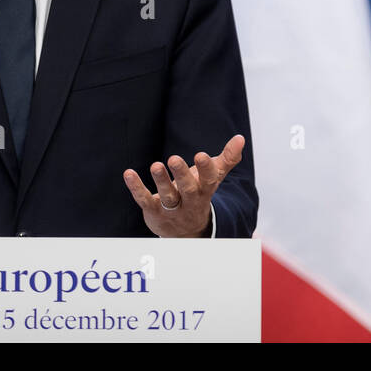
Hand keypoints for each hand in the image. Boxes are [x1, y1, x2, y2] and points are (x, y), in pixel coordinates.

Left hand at [123, 134, 244, 237]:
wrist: (185, 232)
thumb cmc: (199, 195)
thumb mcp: (213, 178)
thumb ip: (227, 159)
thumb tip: (240, 138)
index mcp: (205, 191)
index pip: (208, 181)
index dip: (205, 169)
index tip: (202, 155)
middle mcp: (189, 202)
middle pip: (188, 190)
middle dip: (181, 175)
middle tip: (174, 158)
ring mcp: (171, 209)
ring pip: (168, 197)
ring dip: (161, 181)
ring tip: (156, 165)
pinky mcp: (154, 212)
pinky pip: (144, 200)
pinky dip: (136, 187)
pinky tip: (129, 173)